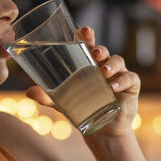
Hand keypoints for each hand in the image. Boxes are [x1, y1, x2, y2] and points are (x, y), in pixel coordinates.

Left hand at [25, 26, 140, 136]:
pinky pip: (130, 79)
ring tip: (103, 72)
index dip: (87, 36)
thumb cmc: (83, 109)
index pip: (88, 46)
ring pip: (118, 61)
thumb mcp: (63, 103)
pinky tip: (113, 86)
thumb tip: (29, 92)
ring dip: (111, 64)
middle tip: (93, 52)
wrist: (102, 130)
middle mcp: (104, 66)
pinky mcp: (130, 87)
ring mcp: (119, 75)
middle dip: (99, 48)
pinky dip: (122, 80)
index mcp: (89, 65)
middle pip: (103, 51)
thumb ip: (48, 97)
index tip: (83, 30)